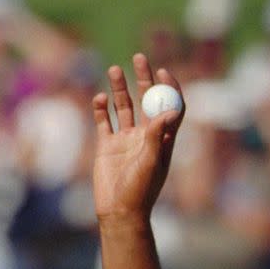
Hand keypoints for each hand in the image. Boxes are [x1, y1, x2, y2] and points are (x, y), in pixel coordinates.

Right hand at [92, 53, 183, 223]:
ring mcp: (125, 139)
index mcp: (163, 139)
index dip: (169, 89)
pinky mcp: (106, 145)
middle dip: (144, 79)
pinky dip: (100, 108)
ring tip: (114, 69)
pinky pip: (103, 120)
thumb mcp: (152, 162)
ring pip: (123, 106)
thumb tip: (169, 112)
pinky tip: (99, 98)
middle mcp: (146, 136)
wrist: (119, 211)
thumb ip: (158, 136)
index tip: (164, 71)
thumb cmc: (141, 191)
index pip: (170, 107)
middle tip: (139, 57)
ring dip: (119, 88)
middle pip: (147, 100)